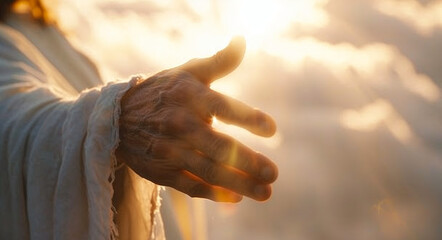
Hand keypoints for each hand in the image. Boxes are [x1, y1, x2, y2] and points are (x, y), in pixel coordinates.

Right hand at [116, 37, 277, 201]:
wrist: (118, 118)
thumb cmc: (164, 92)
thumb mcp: (188, 71)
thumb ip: (219, 61)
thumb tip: (242, 41)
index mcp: (189, 96)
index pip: (222, 107)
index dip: (247, 118)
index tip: (271, 129)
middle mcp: (180, 124)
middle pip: (218, 147)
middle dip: (248, 162)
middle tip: (274, 173)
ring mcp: (170, 150)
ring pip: (208, 171)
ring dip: (239, 184)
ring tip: (265, 192)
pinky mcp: (162, 171)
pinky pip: (190, 185)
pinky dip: (213, 194)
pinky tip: (236, 198)